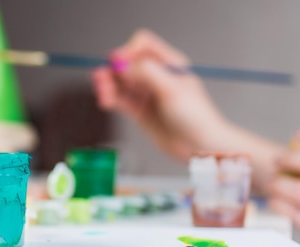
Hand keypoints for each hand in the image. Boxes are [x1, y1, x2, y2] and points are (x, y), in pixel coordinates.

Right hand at [91, 29, 227, 161]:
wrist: (199, 146)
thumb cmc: (196, 117)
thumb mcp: (172, 89)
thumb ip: (147, 74)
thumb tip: (123, 65)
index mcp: (169, 64)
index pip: (143, 46)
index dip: (128, 51)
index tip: (118, 63)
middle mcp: (156, 77)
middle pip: (127, 64)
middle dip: (113, 69)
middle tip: (102, 77)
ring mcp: (147, 94)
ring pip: (121, 83)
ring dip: (108, 84)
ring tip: (101, 91)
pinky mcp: (140, 112)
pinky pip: (120, 100)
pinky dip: (110, 98)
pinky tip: (105, 100)